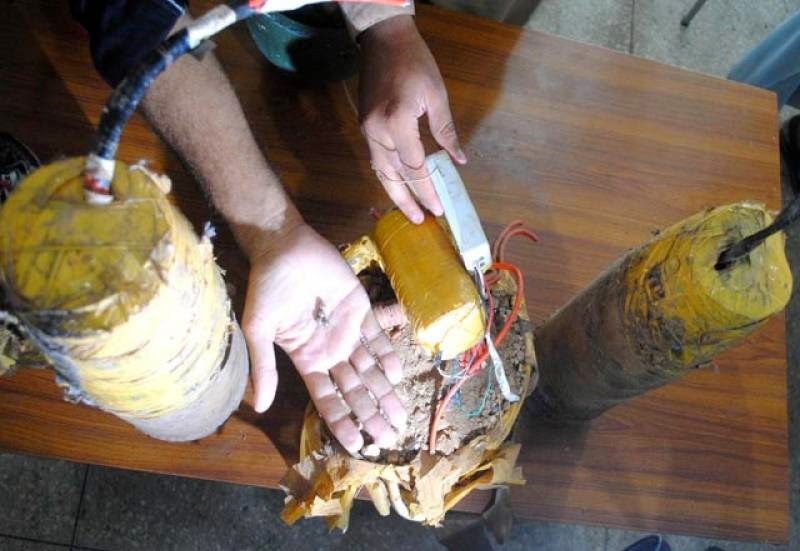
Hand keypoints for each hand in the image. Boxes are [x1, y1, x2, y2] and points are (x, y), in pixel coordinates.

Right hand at [241, 222, 406, 453]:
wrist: (283, 247)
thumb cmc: (267, 289)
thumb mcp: (259, 331)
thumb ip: (264, 368)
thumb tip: (261, 408)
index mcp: (306, 360)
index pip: (328, 399)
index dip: (342, 422)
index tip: (357, 446)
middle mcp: (330, 350)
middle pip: (355, 389)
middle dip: (371, 413)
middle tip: (389, 437)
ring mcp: (347, 331)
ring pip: (371, 368)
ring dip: (385, 391)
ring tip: (400, 415)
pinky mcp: (361, 308)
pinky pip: (378, 335)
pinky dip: (388, 353)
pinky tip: (397, 374)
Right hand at [359, 15, 466, 223]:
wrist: (383, 41)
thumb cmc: (415, 64)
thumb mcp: (436, 96)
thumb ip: (446, 131)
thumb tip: (459, 160)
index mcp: (398, 122)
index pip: (414, 166)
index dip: (427, 189)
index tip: (438, 208)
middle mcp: (378, 131)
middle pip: (393, 175)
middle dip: (408, 200)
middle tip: (421, 220)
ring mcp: (367, 129)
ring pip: (380, 170)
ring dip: (394, 192)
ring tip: (409, 211)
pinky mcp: (365, 126)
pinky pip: (376, 158)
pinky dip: (387, 175)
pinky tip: (398, 185)